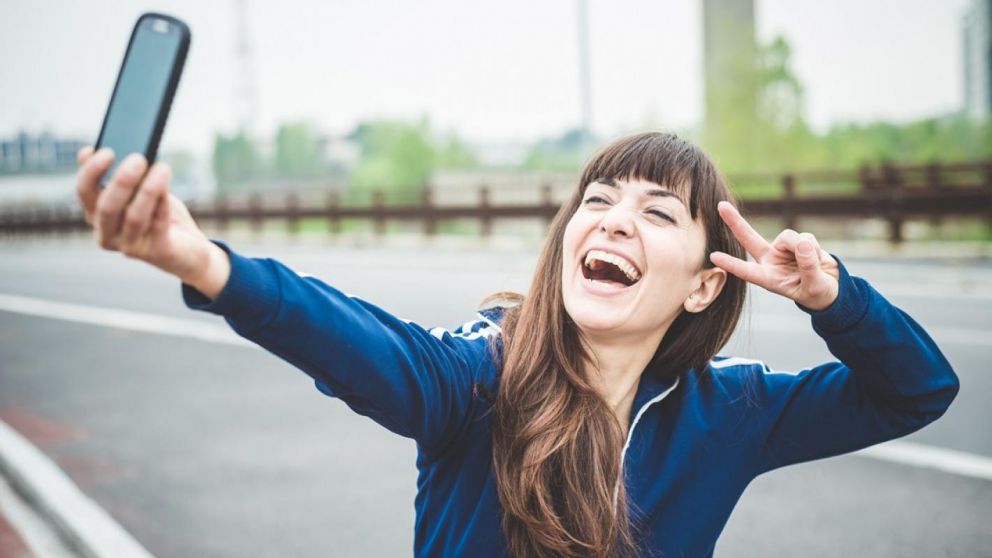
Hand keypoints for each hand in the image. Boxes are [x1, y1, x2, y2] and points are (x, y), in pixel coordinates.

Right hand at [75, 146, 223, 287]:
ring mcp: (129, 246)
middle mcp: (107, 233)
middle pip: (107, 207)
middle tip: (139, 159)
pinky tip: (167, 191)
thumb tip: (88, 151)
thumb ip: (117, 175)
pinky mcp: (156, 252)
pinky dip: (163, 206)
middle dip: (122, 182)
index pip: (84, 191)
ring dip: (148, 191)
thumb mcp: (138, 191)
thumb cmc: (158, 214)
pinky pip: (159, 226)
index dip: (92, 171)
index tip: (108, 151)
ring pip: (134, 218)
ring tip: (162, 169)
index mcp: (95, 214)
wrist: (187, 248)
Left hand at [709, 201, 839, 310]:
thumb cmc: (817, 293)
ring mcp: (782, 249)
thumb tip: (803, 244)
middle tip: (720, 206)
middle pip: (749, 238)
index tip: (713, 256)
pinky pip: (804, 237)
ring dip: (804, 247)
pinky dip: (814, 247)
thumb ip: (808, 268)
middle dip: (735, 221)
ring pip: (788, 237)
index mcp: (768, 278)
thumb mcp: (814, 286)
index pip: (746, 271)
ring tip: (813, 263)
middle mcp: (770, 260)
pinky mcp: (796, 241)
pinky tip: (817, 257)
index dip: (731, 264)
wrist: (831, 287)